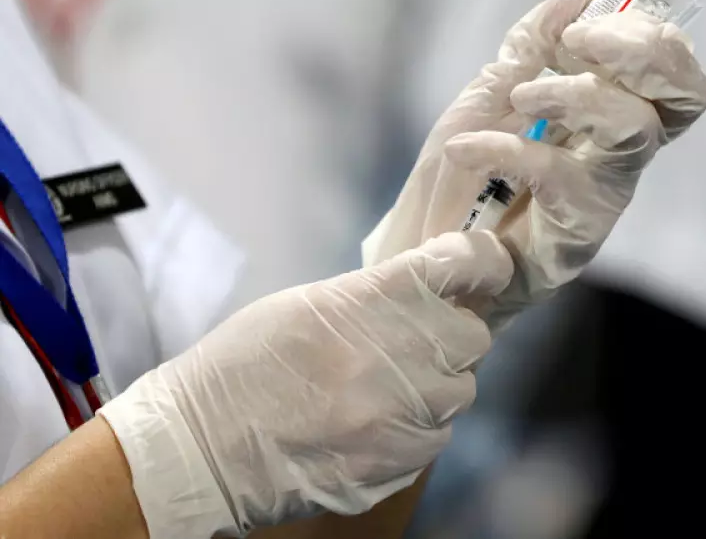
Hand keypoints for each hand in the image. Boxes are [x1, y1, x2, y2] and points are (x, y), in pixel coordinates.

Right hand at [98, 231, 512, 536]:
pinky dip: (417, 428)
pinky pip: (437, 436)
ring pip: (461, 390)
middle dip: (451, 335)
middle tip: (414, 342)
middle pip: (474, 336)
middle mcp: (408, 352)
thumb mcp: (310, 303)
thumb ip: (377, 296)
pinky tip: (375, 427)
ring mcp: (409, 413)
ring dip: (436, 385)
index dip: (483, 262)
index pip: (467, 263)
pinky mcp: (404, 461)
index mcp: (379, 298)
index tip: (483, 266)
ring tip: (386, 391)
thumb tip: (428, 293)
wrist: (203, 447)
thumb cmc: (246, 363)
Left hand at [363, 0, 705, 329]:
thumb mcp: (495, 91)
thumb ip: (537, 41)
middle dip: (644, 52)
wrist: (430, 247)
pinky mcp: (579, 232)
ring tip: (521, 95)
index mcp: (612, 110)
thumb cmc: (467, 173)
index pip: (670, 65)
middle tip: (580, 43)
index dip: (646, 33)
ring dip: (576, 94)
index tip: (584, 23)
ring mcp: (606, 191)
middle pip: (685, 94)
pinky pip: (558, 174)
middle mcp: (622, 150)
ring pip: (635, 128)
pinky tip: (467, 149)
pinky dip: (506, 150)